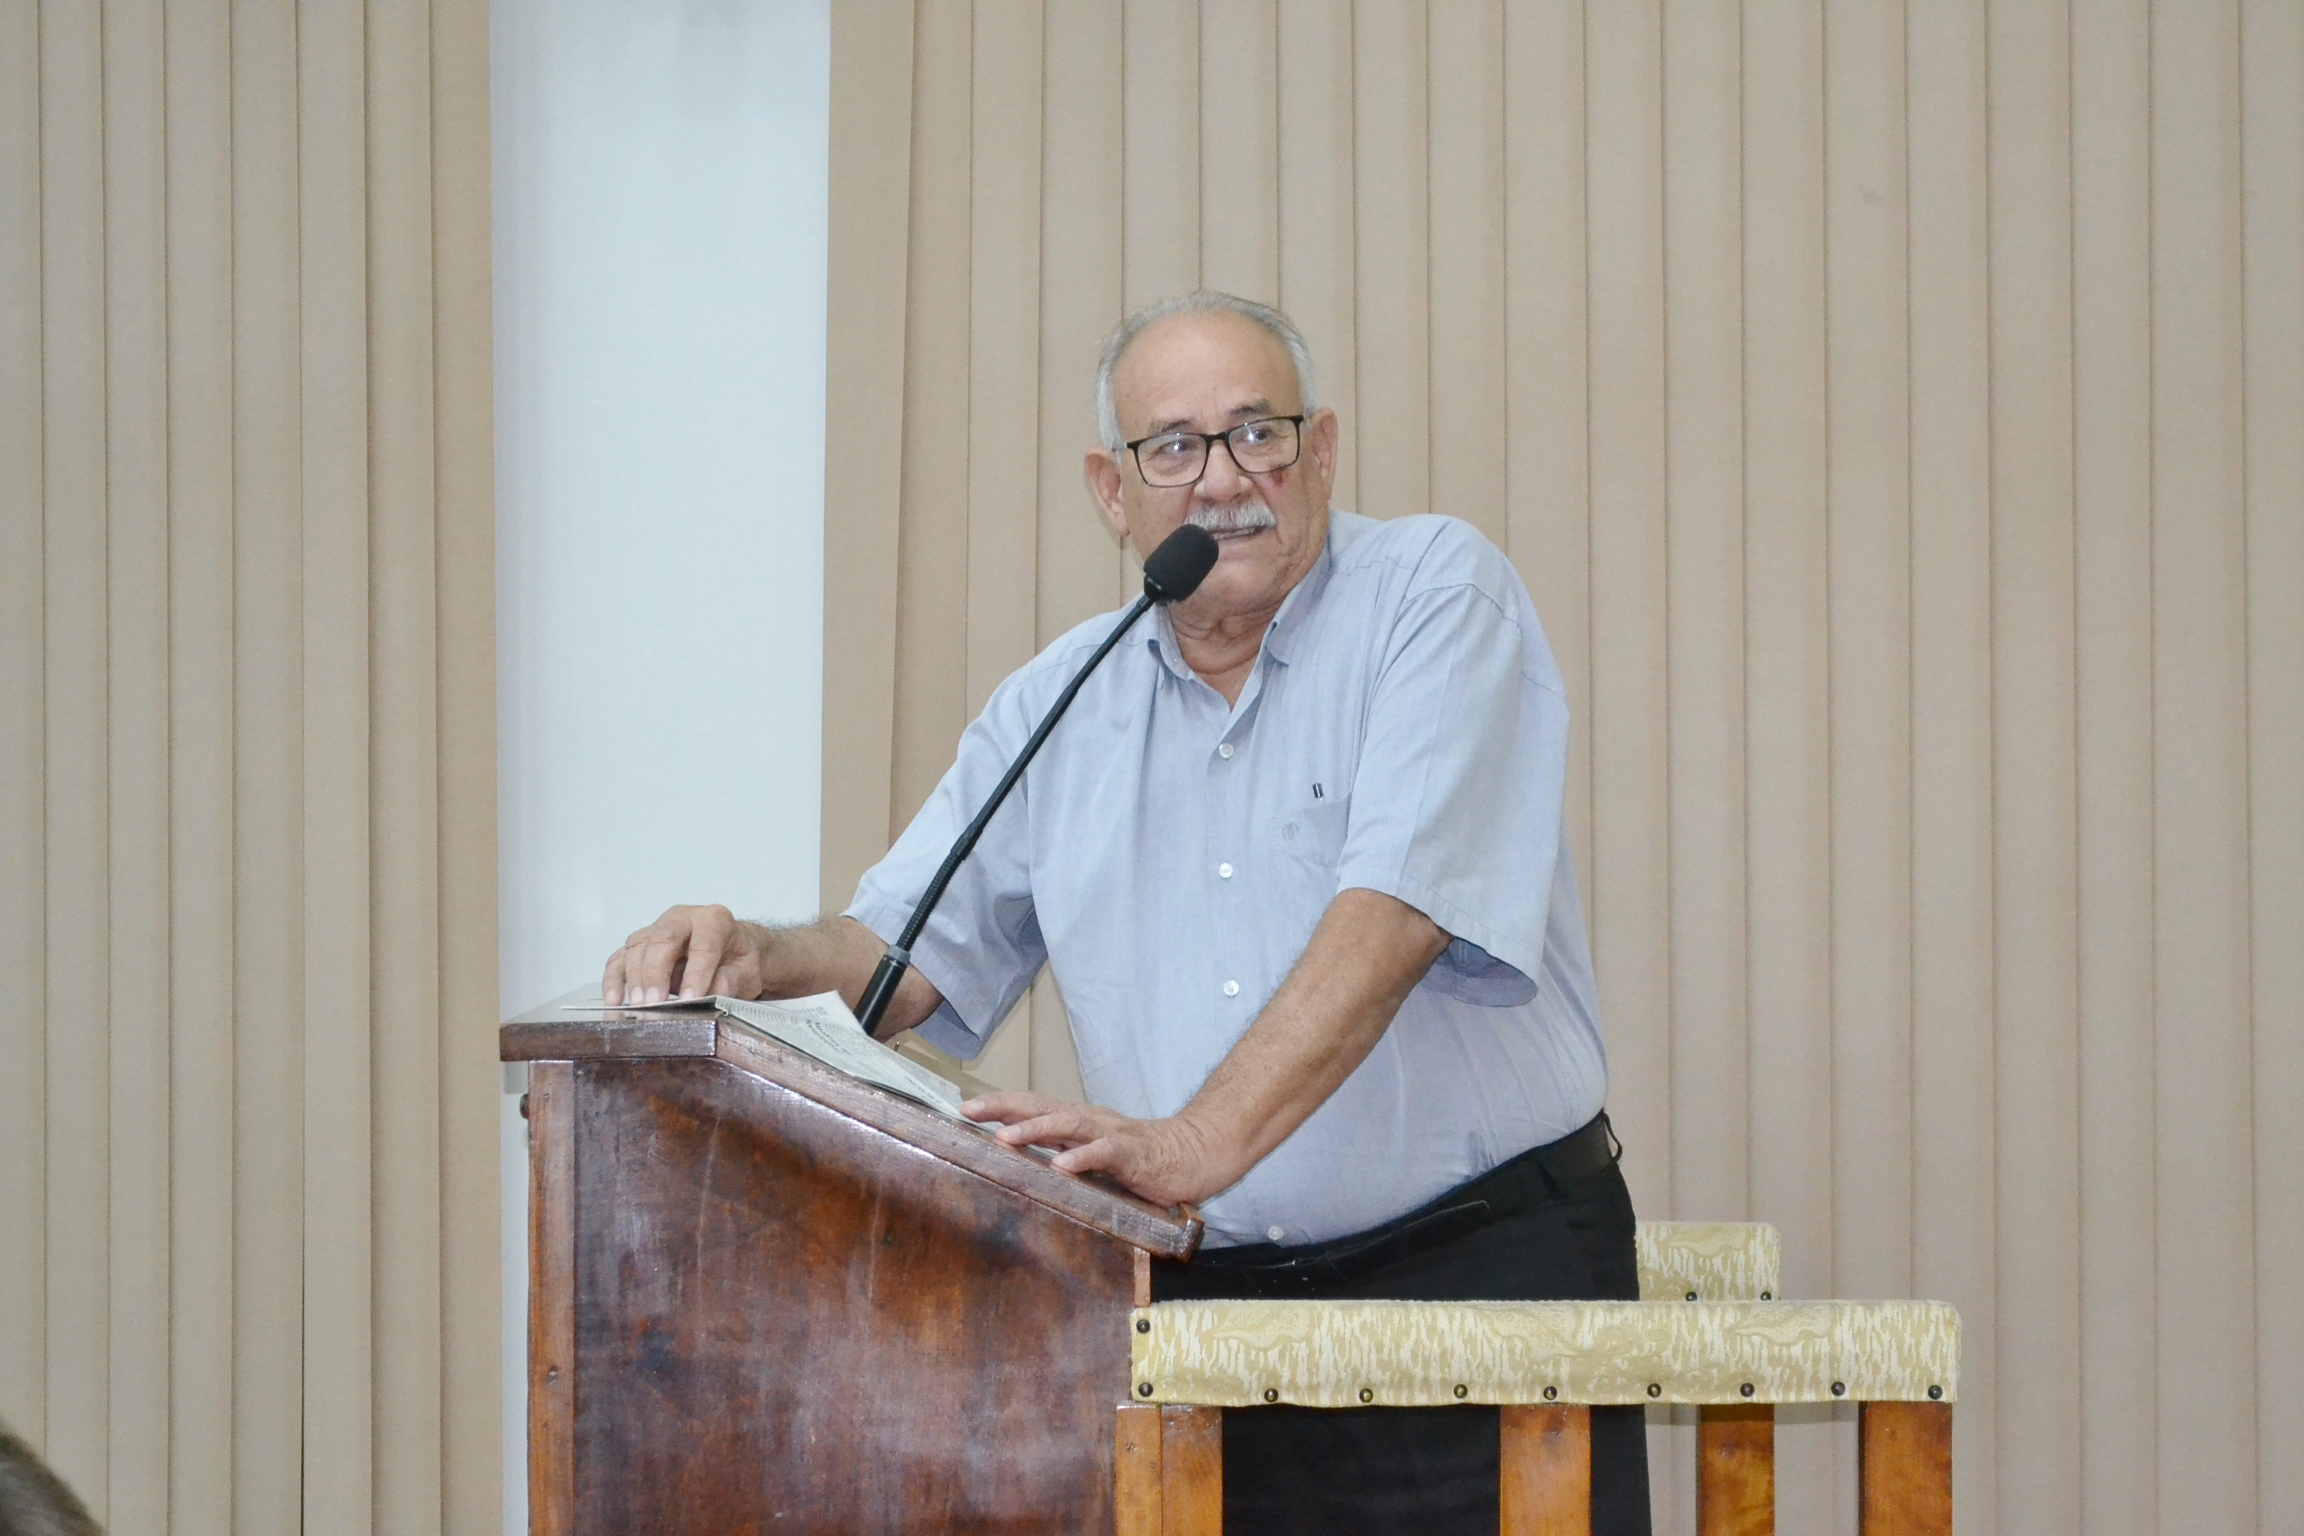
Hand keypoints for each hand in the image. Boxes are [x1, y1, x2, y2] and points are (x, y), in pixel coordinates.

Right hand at [603, 904, 766, 1004]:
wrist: (733, 951)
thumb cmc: (739, 959)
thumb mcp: (749, 970)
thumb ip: (734, 978)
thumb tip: (716, 989)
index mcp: (713, 921)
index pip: (703, 945)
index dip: (696, 974)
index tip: (690, 999)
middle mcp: (681, 920)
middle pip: (662, 940)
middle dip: (655, 973)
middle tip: (653, 1004)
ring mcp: (656, 930)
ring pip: (637, 947)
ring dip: (633, 979)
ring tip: (636, 1008)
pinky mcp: (639, 946)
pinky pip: (619, 958)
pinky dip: (613, 980)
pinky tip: (614, 1002)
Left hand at [961, 1091, 1235, 1207]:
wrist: (1198, 1153)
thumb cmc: (1145, 1159)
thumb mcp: (1098, 1156)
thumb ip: (1067, 1155)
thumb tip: (1026, 1165)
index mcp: (1081, 1123)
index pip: (1035, 1107)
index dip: (1001, 1105)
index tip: (965, 1108)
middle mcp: (1091, 1122)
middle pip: (1043, 1106)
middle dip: (1004, 1107)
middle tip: (969, 1110)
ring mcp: (1112, 1135)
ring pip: (1068, 1125)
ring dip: (1035, 1130)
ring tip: (1004, 1138)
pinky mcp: (1135, 1155)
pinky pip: (1105, 1154)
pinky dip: (1081, 1159)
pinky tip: (1060, 1167)